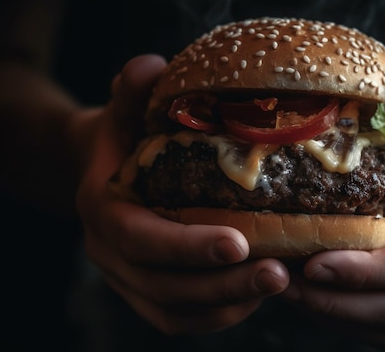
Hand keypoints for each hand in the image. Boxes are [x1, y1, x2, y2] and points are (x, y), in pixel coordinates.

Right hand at [74, 55, 288, 333]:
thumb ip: (133, 92)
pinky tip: (259, 296)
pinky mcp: (148, 297)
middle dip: (224, 284)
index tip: (240, 242)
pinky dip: (222, 314)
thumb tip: (152, 65)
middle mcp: (110, 255)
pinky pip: (183, 319)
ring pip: (176, 311)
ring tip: (281, 282)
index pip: (140, 238)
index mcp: (104, 210)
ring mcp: (128, 281)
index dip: (188, 246)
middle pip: (165, 286)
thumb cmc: (125, 138)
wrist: (103, 173)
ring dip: (229, 303)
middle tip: (279, 272)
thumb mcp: (125, 111)